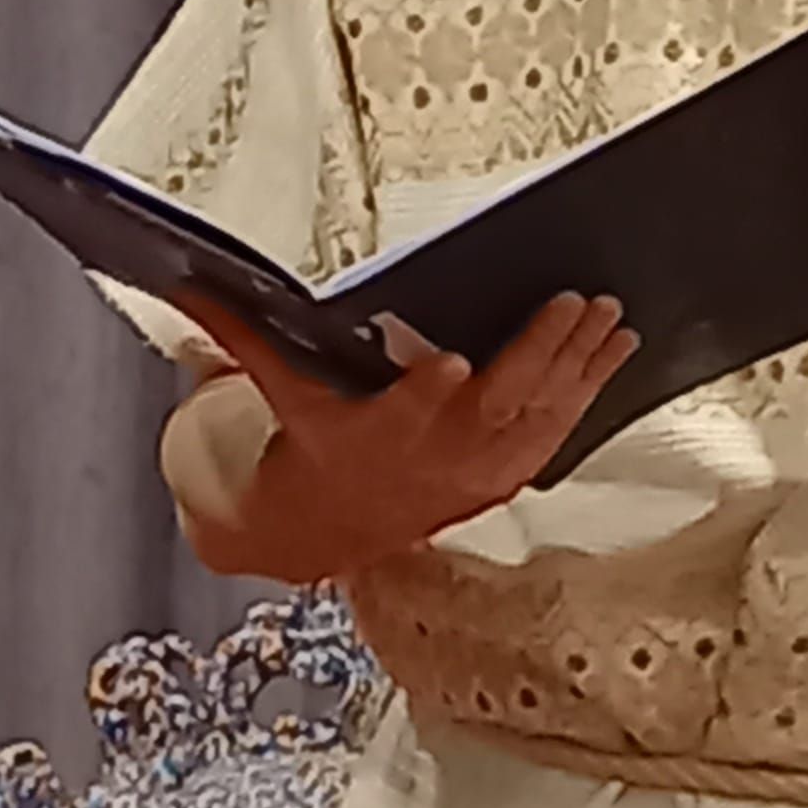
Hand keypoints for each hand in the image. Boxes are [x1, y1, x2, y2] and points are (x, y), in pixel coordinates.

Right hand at [169, 289, 638, 572]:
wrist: (335, 524)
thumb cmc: (316, 438)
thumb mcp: (278, 391)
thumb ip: (241, 334)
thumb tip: (189, 283)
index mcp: (380, 433)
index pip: (406, 409)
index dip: (430, 389)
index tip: (454, 358)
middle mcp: (438, 456)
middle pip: (497, 403)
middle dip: (540, 352)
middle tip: (578, 301)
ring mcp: (481, 469)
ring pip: (541, 415)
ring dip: (582, 366)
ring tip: (613, 316)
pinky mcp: (509, 471)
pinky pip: (560, 430)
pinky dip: (593, 390)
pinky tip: (618, 348)